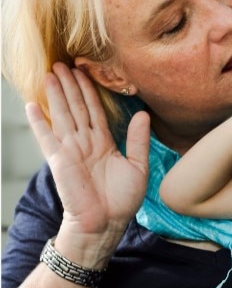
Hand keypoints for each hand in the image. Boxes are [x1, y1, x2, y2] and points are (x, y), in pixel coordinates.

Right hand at [26, 63, 149, 264]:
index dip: (90, 91)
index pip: (95, 111)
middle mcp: (85, 143)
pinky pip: (46, 137)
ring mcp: (71, 150)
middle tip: (63, 63)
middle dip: (70, 85)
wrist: (106, 224)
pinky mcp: (59, 161)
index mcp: (103, 143)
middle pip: (77, 108)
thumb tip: (142, 114)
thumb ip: (138, 140)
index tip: (84, 72)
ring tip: (50, 73)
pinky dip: (39, 122)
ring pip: (63, 115)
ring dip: (57, 94)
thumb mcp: (138, 167)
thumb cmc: (121, 200)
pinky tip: (32, 104)